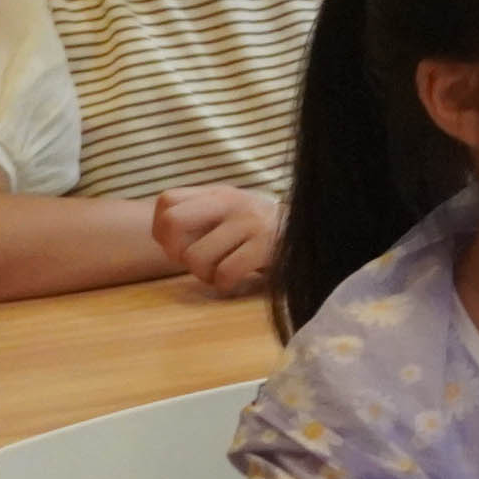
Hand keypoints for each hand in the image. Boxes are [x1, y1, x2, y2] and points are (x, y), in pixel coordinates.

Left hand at [151, 186, 281, 296]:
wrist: (317, 234)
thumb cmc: (264, 233)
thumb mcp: (232, 214)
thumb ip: (200, 215)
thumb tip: (164, 233)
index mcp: (219, 193)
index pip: (166, 202)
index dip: (162, 230)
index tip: (181, 244)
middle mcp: (232, 202)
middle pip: (172, 222)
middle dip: (175, 251)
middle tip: (194, 260)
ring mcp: (250, 223)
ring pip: (196, 257)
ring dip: (204, 275)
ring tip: (222, 271)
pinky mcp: (266, 247)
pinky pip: (225, 273)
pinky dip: (225, 284)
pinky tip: (237, 280)